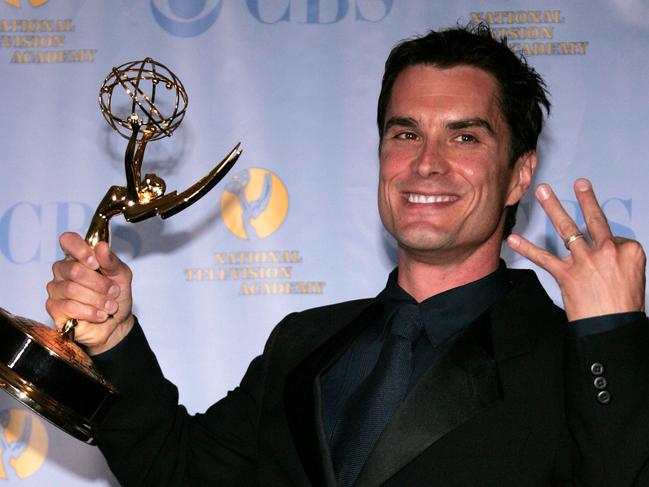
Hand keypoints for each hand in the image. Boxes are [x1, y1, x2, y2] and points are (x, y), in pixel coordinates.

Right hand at [46, 232, 134, 354]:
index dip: (81, 250)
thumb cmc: (116, 295)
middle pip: (74, 270)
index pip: (68, 241)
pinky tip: (101, 315)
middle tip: (114, 292)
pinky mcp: (53, 307)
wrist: (116, 323)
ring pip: (72, 289)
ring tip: (111, 306)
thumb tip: (101, 246)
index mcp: (79, 256)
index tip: (96, 263)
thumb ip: (111, 261)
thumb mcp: (122, 276)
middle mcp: (63, 269)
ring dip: (97, 299)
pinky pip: (69, 307)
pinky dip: (90, 312)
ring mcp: (56, 288)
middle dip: (100, 283)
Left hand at [507, 178, 645, 320]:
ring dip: (553, 207)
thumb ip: (615, 259)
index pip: (612, 235)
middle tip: (579, 182)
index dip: (606, 246)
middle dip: (586, 198)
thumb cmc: (623, 306)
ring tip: (543, 191)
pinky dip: (526, 248)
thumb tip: (599, 253)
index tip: (607, 257)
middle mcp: (608, 251)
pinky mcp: (566, 274)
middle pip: (594, 220)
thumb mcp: (632, 276)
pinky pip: (544, 257)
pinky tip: (514, 239)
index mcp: (630, 250)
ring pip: (567, 228)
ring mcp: (586, 261)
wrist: (612, 328)